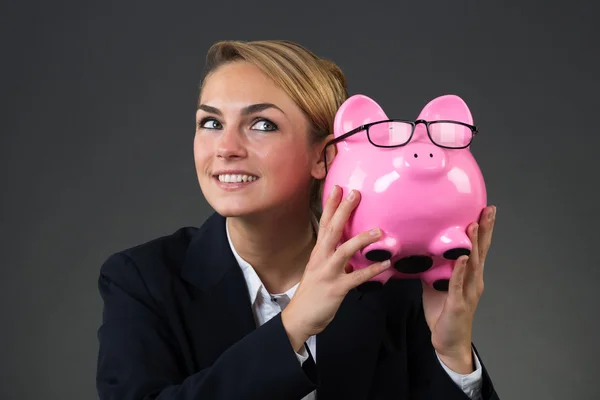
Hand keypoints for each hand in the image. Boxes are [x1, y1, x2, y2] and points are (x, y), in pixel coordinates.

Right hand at [281, 185, 391, 351]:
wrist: (299, 318)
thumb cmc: (312, 294)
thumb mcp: (321, 271)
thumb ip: (336, 261)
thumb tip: (354, 256)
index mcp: (318, 253)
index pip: (324, 224)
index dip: (331, 206)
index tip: (338, 188)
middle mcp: (321, 259)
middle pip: (332, 229)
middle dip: (343, 210)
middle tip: (355, 193)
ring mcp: (328, 273)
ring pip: (344, 250)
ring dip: (361, 239)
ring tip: (379, 231)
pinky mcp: (336, 288)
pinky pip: (356, 277)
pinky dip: (371, 270)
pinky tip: (385, 264)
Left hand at [422, 205, 496, 373]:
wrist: (448, 341)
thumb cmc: (443, 311)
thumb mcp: (437, 283)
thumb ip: (435, 266)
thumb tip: (423, 248)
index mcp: (471, 275)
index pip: (479, 247)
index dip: (483, 229)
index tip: (486, 209)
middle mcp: (474, 280)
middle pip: (481, 251)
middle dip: (485, 230)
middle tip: (489, 209)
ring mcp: (468, 292)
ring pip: (472, 264)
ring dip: (472, 245)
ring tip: (472, 226)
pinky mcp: (458, 304)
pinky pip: (457, 284)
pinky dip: (460, 270)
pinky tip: (461, 258)